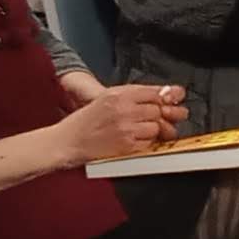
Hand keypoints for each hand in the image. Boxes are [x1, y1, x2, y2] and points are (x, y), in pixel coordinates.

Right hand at [51, 84, 187, 166]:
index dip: (164, 98)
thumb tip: (164, 94)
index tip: (170, 101)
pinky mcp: (127, 145)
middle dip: (160, 115)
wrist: (69, 141)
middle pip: (158, 110)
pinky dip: (147, 143)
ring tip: (141, 130)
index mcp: (118, 94)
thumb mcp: (107, 98)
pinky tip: (136, 139)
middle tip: (154, 119)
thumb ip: (134, 94)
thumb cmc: (86, 121)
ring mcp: (126, 128)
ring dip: (154, 130)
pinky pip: (149, 143)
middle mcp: (124, 109)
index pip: (154, 92)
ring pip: (156, 127)